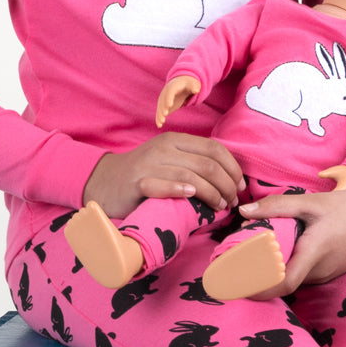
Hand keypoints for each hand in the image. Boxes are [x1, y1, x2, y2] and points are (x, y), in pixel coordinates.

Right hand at [82, 133, 244, 219]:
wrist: (104, 182)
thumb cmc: (144, 175)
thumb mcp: (170, 160)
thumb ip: (194, 163)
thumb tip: (230, 178)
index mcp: (176, 140)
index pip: (214, 148)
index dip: (232, 167)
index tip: (241, 186)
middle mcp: (164, 148)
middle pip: (207, 164)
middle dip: (227, 184)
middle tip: (233, 201)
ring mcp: (150, 164)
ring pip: (190, 175)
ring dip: (211, 193)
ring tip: (220, 207)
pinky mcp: (136, 182)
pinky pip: (162, 184)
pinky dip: (180, 190)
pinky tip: (192, 197)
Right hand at [156, 76, 202, 127]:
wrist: (181, 83)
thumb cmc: (189, 84)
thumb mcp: (193, 84)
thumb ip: (194, 87)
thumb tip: (196, 90)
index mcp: (173, 87)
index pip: (170, 92)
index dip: (169, 98)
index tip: (170, 105)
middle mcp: (166, 92)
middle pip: (163, 100)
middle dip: (163, 107)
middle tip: (165, 114)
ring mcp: (163, 99)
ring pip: (160, 107)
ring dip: (160, 114)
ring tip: (161, 122)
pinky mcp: (164, 105)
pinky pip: (160, 112)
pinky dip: (159, 118)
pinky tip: (159, 125)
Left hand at [238, 186, 345, 298]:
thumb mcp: (313, 202)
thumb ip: (278, 206)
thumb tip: (244, 212)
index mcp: (313, 254)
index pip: (282, 284)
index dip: (257, 288)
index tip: (235, 283)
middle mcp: (318, 271)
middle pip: (280, 282)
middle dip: (255, 277)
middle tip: (231, 264)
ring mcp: (324, 274)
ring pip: (290, 277)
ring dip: (269, 269)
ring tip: (248, 253)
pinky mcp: (328, 271)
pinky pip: (301, 272)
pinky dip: (284, 264)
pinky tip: (276, 249)